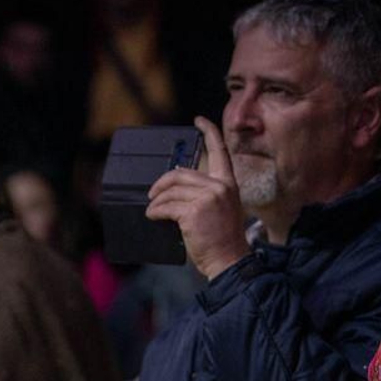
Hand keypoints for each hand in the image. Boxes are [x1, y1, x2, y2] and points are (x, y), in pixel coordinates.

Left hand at [145, 116, 252, 279]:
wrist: (228, 259)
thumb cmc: (222, 239)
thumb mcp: (221, 209)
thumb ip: (205, 194)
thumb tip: (175, 188)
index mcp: (229, 184)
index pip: (220, 152)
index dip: (209, 133)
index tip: (199, 121)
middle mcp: (220, 186)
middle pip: (181, 173)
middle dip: (162, 183)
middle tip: (152, 194)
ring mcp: (208, 197)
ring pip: (171, 191)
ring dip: (156, 201)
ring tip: (153, 211)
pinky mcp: (193, 211)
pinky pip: (165, 206)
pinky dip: (155, 211)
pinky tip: (153, 217)